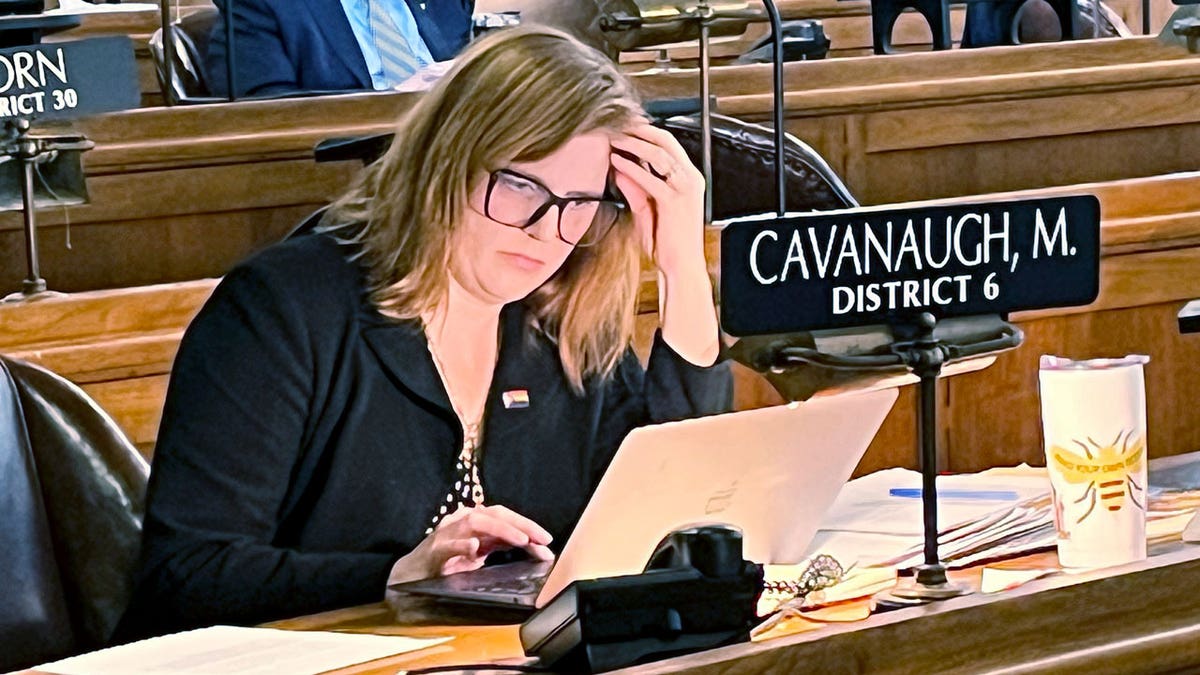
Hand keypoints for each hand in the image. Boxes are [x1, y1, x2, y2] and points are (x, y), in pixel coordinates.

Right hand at [388, 505, 554, 584]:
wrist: (410, 575)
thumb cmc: (447, 562)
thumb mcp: (478, 552)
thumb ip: (501, 545)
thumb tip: (535, 546)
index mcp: (473, 521)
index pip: (504, 515)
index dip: (527, 524)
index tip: (547, 540)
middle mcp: (461, 521)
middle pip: (494, 514)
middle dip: (521, 524)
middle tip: (542, 539)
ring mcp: (447, 534)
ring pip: (475, 523)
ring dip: (501, 530)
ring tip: (521, 540)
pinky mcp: (434, 552)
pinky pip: (448, 546)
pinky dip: (462, 546)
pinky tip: (474, 549)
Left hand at [610, 124, 706, 279]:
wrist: (681, 267)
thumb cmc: (668, 242)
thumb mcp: (647, 210)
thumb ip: (635, 189)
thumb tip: (619, 170)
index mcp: (688, 179)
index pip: (669, 145)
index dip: (647, 133)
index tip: (626, 127)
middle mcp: (690, 179)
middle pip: (666, 142)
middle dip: (641, 130)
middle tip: (619, 123)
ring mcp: (684, 189)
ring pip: (659, 154)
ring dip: (634, 143)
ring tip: (615, 138)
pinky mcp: (674, 201)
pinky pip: (650, 178)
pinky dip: (631, 168)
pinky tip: (616, 161)